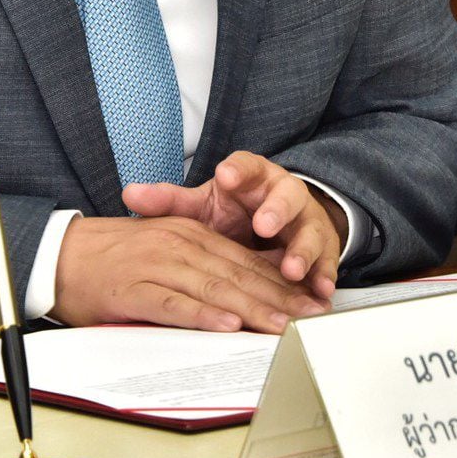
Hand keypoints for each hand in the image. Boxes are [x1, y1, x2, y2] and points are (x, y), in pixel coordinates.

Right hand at [50, 215, 327, 333]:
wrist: (59, 254)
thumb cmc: (112, 257)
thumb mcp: (164, 247)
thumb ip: (201, 263)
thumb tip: (242, 290)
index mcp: (190, 232)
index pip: (245, 260)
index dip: (280, 283)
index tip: (308, 304)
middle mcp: (179, 244)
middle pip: (238, 274)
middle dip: (277, 299)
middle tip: (307, 320)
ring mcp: (157, 264)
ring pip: (213, 288)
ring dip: (250, 309)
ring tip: (279, 326)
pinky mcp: (134, 288)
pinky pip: (174, 303)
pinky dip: (202, 315)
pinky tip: (226, 325)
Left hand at [123, 151, 342, 299]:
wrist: (275, 224)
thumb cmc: (235, 211)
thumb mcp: (203, 205)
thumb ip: (169, 202)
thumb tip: (129, 193)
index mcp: (253, 178)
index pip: (248, 166)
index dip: (239, 170)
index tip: (225, 176)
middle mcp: (283, 195)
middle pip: (285, 195)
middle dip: (277, 210)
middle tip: (265, 225)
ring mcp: (306, 221)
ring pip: (310, 230)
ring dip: (302, 250)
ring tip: (291, 268)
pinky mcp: (321, 249)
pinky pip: (327, 262)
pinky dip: (324, 276)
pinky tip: (320, 291)